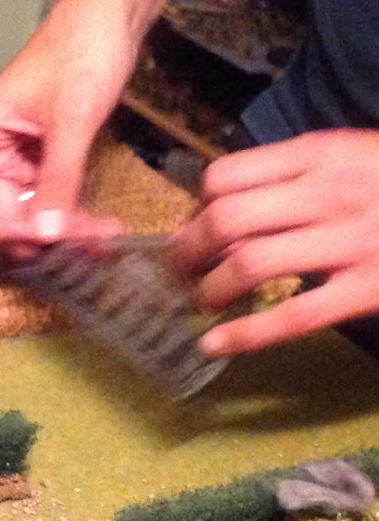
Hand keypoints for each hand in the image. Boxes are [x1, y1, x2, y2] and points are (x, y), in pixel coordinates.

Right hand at [0, 0, 158, 248]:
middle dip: (35, 238)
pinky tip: (101, 228)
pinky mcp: (46, 166)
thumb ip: (59, 177)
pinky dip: (73, 221)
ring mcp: (18, 165)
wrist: (112, 18)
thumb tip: (46, 236)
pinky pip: (51, 207)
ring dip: (61, 236)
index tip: (31, 237)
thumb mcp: (72, 116)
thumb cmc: (82, 50)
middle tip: (81, 244)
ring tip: (101, 237)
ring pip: (28, 220)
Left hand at [168, 130, 378, 356]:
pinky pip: (292, 316)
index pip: (224, 176)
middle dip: (188, 252)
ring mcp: (352, 242)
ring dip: (210, 290)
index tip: (193, 229)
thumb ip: (291, 177)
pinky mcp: (368, 289)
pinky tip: (214, 345)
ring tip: (205, 301)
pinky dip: (243, 335)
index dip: (195, 208)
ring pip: (249, 264)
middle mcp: (332, 193)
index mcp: (322, 155)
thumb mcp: (351, 159)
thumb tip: (214, 208)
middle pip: (225, 220)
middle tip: (182, 273)